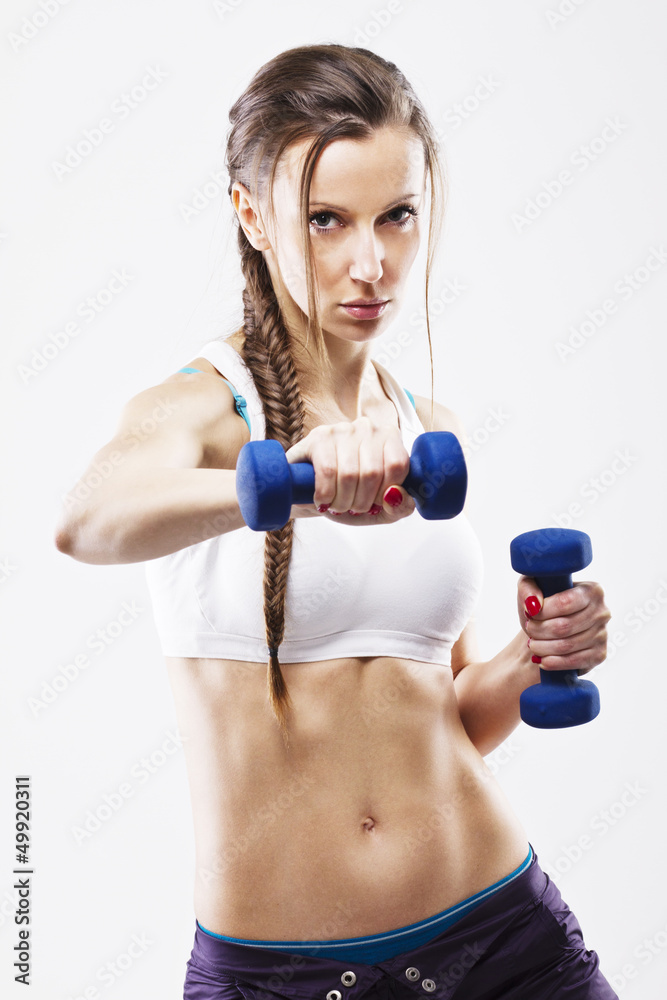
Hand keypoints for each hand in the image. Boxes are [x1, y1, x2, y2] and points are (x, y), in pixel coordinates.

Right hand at [285, 416, 415, 524]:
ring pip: (349, 474)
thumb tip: (395, 495)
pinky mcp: (318, 437)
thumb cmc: (350, 497)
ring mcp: (342, 429)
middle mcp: (368, 427)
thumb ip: (400, 508)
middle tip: (351, 508)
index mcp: (390, 438)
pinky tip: (322, 500)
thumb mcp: (381, 510)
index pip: (397, 464)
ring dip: (342, 501)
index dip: (385, 493)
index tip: (374, 505)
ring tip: (336, 506)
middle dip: (361, 503)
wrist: (310, 493)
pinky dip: (325, 494)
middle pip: (372, 472)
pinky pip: (327, 470)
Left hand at [517, 577, 610, 674]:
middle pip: (564, 626)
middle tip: (529, 629)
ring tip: (533, 644)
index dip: (542, 612)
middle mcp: (602, 612)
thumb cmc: (543, 608)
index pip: (564, 603)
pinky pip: (572, 661)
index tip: (530, 614)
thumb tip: (533, 603)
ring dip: (542, 647)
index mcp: (592, 590)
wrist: (551, 632)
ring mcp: (603, 635)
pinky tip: (542, 659)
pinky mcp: (599, 655)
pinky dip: (552, 662)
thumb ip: (528, 589)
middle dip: (539, 630)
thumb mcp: (531, 589)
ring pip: (566, 646)